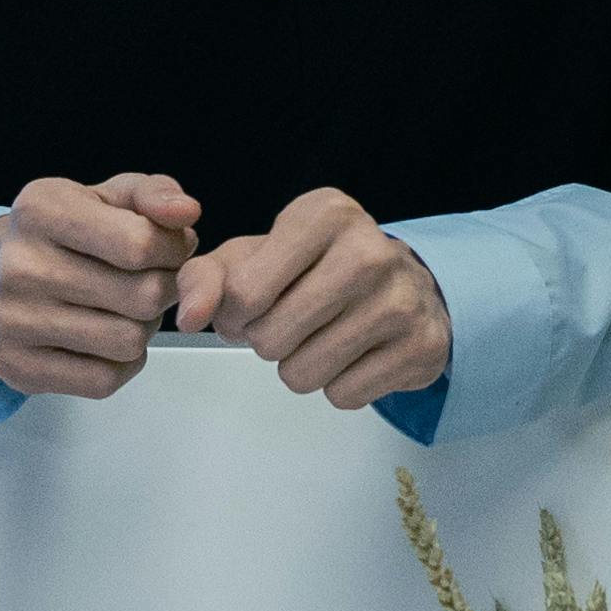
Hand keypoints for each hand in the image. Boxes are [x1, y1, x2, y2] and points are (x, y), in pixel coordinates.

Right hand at [0, 172, 201, 396]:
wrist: (1, 272)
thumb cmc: (71, 232)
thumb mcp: (111, 196)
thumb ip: (156, 194)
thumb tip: (186, 212)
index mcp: (41, 210)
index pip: (141, 244)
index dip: (173, 250)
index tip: (167, 249)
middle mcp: (19, 265)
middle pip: (143, 297)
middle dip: (161, 290)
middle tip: (146, 282)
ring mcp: (11, 320)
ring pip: (128, 342)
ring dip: (141, 328)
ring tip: (123, 309)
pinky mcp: (14, 366)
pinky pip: (102, 381)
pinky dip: (118, 365)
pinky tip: (103, 339)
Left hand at [176, 184, 453, 412]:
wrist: (405, 286)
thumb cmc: (315, 269)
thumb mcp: (253, 257)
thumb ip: (204, 279)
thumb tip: (189, 317)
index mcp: (325, 215)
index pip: (245, 293)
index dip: (234, 313)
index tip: (252, 304)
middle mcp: (371, 251)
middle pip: (271, 339)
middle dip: (268, 341)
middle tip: (291, 322)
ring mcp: (403, 300)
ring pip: (304, 374)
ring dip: (299, 366)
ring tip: (321, 337)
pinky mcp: (421, 348)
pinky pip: (343, 396)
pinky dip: (338, 384)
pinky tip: (354, 353)